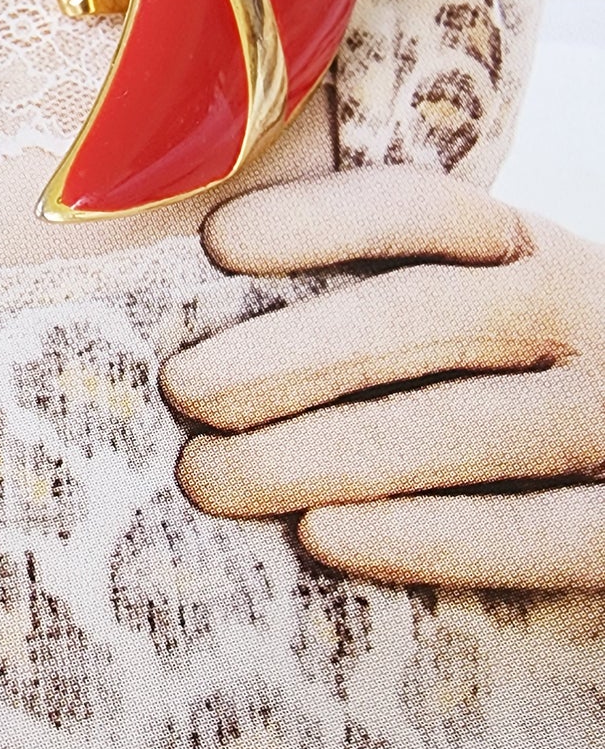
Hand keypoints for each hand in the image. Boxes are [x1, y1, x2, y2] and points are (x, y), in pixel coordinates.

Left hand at [160, 168, 604, 589]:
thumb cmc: (522, 408)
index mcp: (533, 258)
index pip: (423, 212)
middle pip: (421, 319)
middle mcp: (587, 318)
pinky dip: (421, 536)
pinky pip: (528, 535)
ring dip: (316, 452)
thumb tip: (206, 292)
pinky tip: (322, 537)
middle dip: (286, 356)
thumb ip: (383, 313)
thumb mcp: (483, 332)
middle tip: (184, 391)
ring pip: (452, 428)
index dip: (318, 221)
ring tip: (209, 479)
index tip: (216, 243)